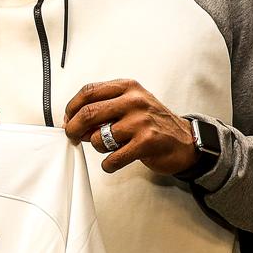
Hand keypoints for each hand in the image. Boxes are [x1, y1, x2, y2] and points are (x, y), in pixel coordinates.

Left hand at [63, 79, 195, 173]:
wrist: (184, 140)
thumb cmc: (152, 123)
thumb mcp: (130, 105)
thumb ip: (104, 108)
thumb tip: (73, 121)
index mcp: (128, 87)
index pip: (88, 91)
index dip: (72, 107)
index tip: (68, 119)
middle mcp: (134, 100)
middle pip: (88, 113)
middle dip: (74, 128)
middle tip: (73, 136)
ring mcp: (141, 121)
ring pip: (99, 138)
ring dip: (98, 147)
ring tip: (110, 147)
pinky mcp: (146, 142)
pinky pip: (112, 158)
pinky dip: (108, 164)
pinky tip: (113, 162)